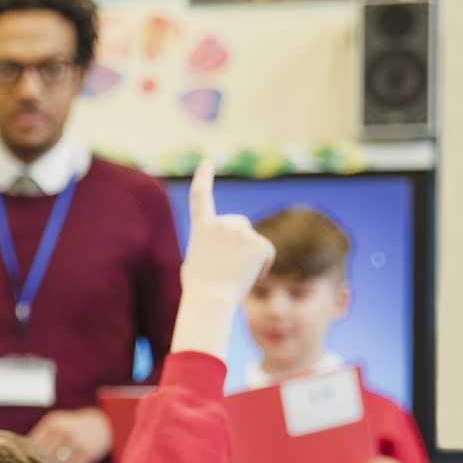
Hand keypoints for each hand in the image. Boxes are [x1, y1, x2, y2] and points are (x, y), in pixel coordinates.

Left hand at [28, 407, 111, 462]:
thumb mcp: (57, 424)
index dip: (27, 457)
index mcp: (52, 423)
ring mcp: (76, 441)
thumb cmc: (74, 427)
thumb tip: (22, 456)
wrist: (104, 423)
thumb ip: (41, 437)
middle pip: (44, 455)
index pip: (33, 443)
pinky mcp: (87, 453)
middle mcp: (63, 430)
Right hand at [181, 159, 275, 304]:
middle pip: (240, 225)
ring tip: (236, 275)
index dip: (204, 178)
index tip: (207, 163)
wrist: (210, 299)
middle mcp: (221, 223)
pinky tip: (251, 277)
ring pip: (253, 241)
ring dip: (250, 257)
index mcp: (202, 228)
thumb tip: (221, 252)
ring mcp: (241, 232)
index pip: (201, 197)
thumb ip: (208, 247)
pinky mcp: (259, 243)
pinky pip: (267, 253)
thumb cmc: (199, 290)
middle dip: (240, 241)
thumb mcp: (195, 263)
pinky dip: (262, 267)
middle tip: (230, 266)